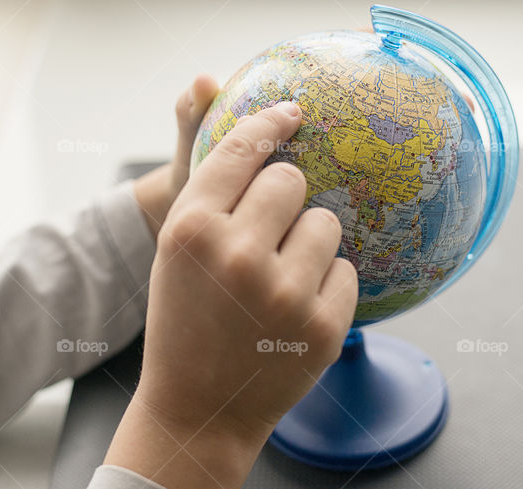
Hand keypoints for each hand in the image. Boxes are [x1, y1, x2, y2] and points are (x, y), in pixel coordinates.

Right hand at [105, 103, 358, 488]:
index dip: (269, 123)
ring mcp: (284, 294)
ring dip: (309, 241)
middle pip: (292, 180)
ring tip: (280, 278)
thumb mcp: (176, 251)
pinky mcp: (322, 328)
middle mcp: (237, 256)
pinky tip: (295, 311)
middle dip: (285, 197)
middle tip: (269, 231)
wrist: (198, 409)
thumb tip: (266, 131)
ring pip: (326, 222)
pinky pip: (346, 270)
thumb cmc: (186, 318)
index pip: (241, 150)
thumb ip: (212, 193)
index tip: (292, 112)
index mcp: (191, 230)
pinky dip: (326, 284)